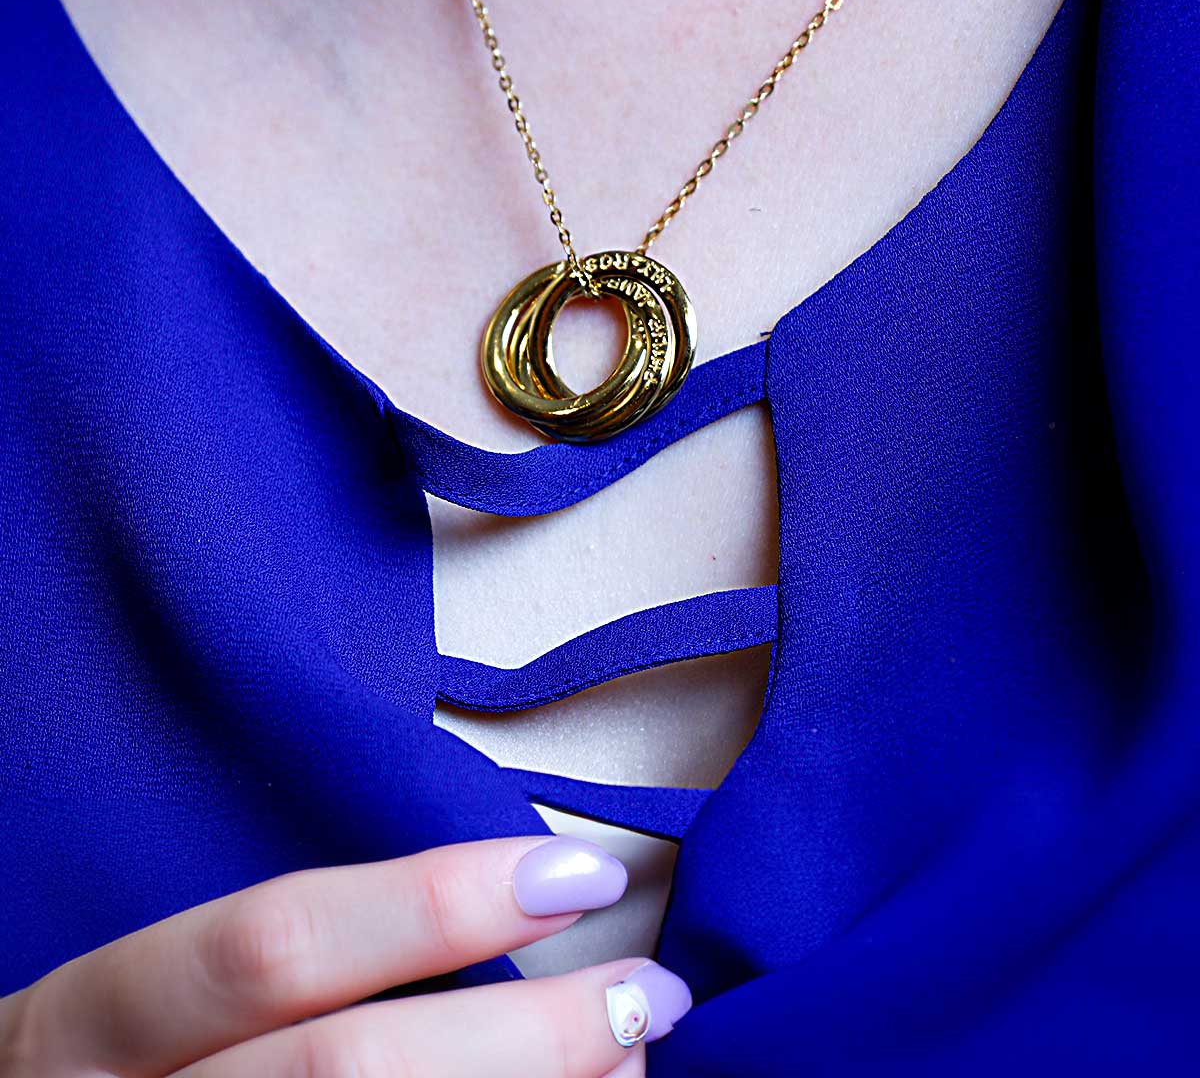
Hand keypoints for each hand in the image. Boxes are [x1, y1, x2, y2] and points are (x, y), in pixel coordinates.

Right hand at [0, 834, 692, 1076]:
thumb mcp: (156, 1019)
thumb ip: (293, 972)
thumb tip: (521, 910)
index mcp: (88, 1027)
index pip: (273, 944)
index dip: (435, 904)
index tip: (574, 874)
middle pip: (349, 1073)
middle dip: (526, 1035)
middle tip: (646, 993)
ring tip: (626, 1068)